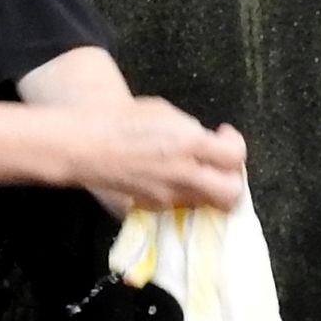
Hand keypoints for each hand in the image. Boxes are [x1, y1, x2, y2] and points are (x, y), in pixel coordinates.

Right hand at [60, 98, 248, 214]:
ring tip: (194, 170)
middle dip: (232, 179)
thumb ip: (191, 131)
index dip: (235, 145)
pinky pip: (181, 204)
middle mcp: (183, 174)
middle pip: (232, 193)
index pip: (235, 157)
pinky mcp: (153, 207)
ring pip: (207, 203)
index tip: (223, 136)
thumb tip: (208, 144)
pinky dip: (184, 193)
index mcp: (189, 143)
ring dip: (209, 188)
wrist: (85, 145)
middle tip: (220, 164)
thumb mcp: (165, 113)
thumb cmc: (121, 120)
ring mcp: (168, 195)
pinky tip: (169, 176)